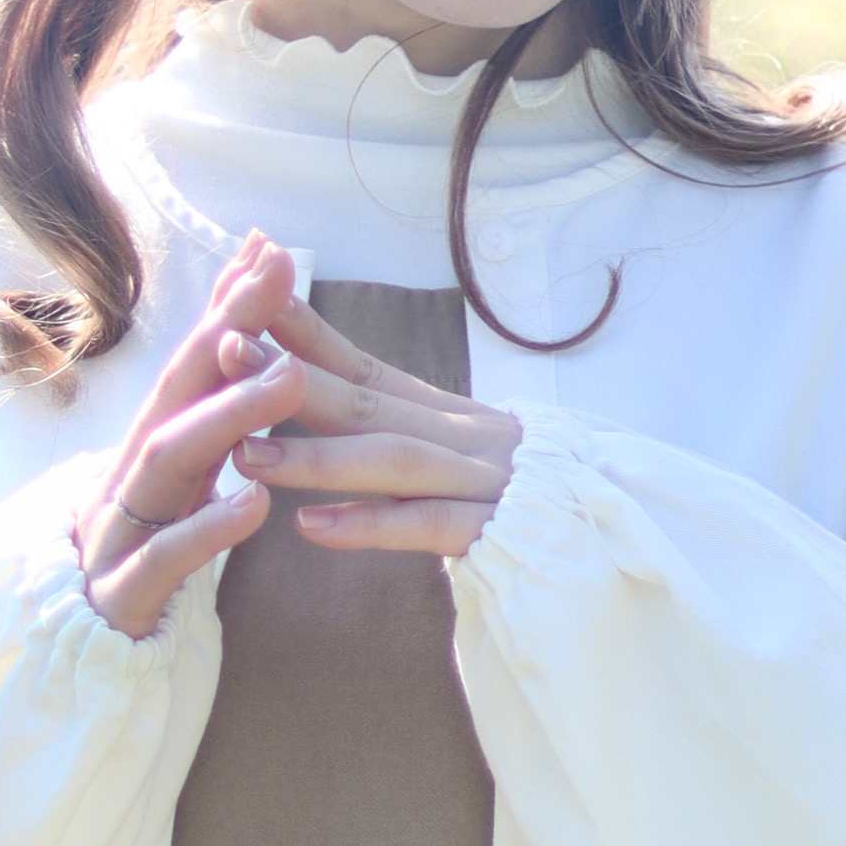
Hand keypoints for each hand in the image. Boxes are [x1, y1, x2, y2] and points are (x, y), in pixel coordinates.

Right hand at [76, 239, 308, 639]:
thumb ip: (210, 419)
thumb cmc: (144, 548)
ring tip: (290, 378)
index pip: (192, 362)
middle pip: (177, 390)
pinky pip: (169, 555)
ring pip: (170, 458)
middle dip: (226, 328)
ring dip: (230, 413)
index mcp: (154, 443)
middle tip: (277, 278)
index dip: (227, 304)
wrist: (74, 644)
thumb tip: (245, 345)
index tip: (267, 248)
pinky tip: (256, 503)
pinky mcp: (126, 588)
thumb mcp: (180, 478)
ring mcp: (124, 525)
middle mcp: (134, 470)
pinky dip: (211, 528)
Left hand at [227, 285, 520, 560]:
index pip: (365, 366)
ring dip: (315, 454)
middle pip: (367, 402)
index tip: (244, 298)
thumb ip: (406, 429)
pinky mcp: (501, 536)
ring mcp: (485, 484)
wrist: (624, 547)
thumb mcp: (463, 455)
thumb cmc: (534, 507)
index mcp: (451, 417)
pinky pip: (431, 527)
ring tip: (245, 452)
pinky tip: (313, 527)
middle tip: (221, 351)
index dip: (304, 332)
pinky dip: (371, 525)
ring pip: (393, 459)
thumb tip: (334, 395)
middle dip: (290, 376)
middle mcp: (466, 438)